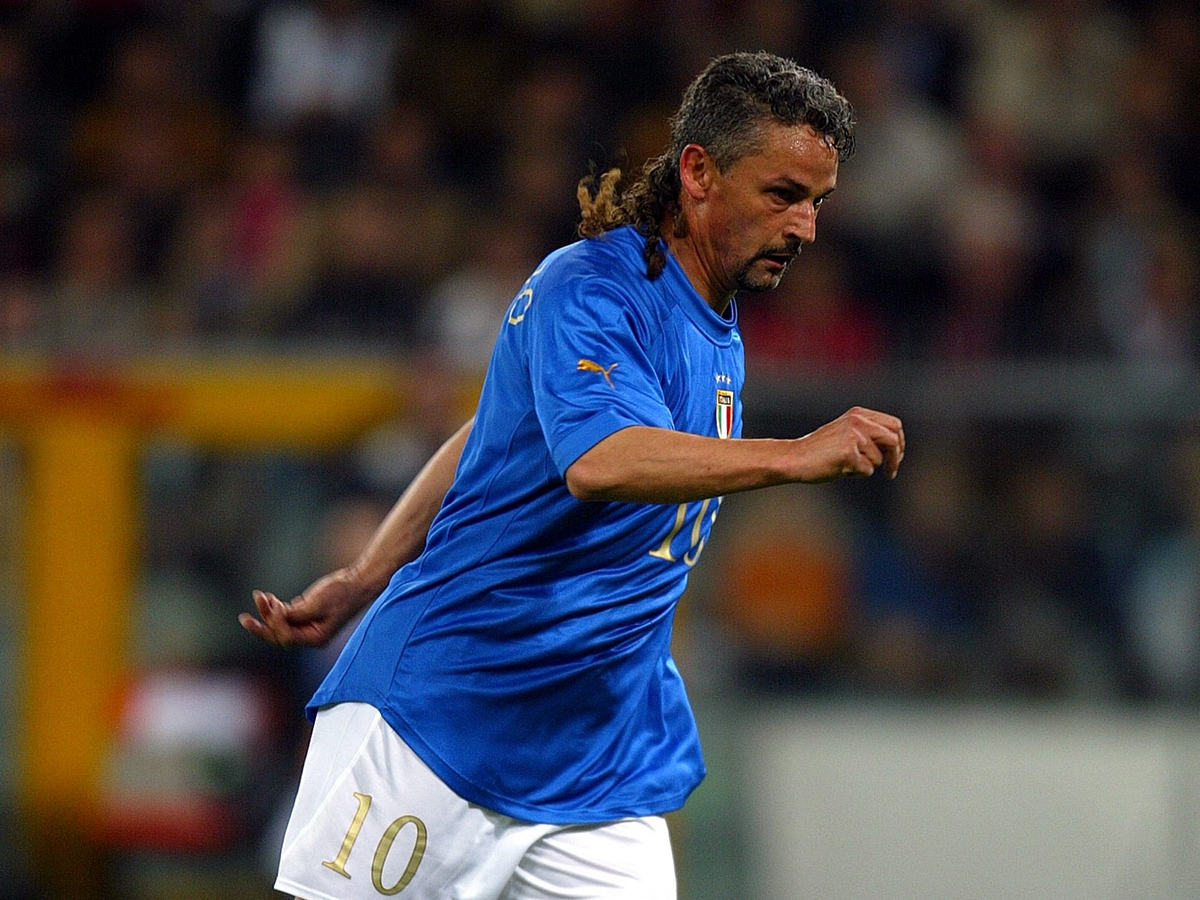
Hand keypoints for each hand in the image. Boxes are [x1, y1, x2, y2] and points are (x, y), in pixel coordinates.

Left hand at [239, 566, 378, 647]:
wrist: (359, 582)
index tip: (272, 604)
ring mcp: (309, 626)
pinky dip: (277, 608)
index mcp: (316, 638)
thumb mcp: (318, 603)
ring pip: (282, 625)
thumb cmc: (342, 593)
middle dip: (263, 624)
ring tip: (260, 597)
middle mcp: (311, 636)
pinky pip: (287, 616)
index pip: (286, 637)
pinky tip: (270, 598)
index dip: (275, 623)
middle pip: (280, 636)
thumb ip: (296, 613)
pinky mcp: (308, 615)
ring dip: (269, 612)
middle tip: (244, 619)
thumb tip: (275, 616)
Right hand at [794, 406, 904, 481]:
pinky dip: (856, 475)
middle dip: (895, 458)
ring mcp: (854, 436)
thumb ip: (868, 434)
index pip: (894, 425)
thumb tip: (896, 449)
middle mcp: (858, 421)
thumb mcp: (845, 433)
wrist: (794, 458)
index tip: (896, 458)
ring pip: (878, 459)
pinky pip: (867, 470)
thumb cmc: (819, 451)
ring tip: (845, 465)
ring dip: (866, 467)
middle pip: (893, 439)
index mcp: (858, 414)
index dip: (899, 443)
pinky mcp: (849, 453)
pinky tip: (839, 469)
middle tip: (891, 472)